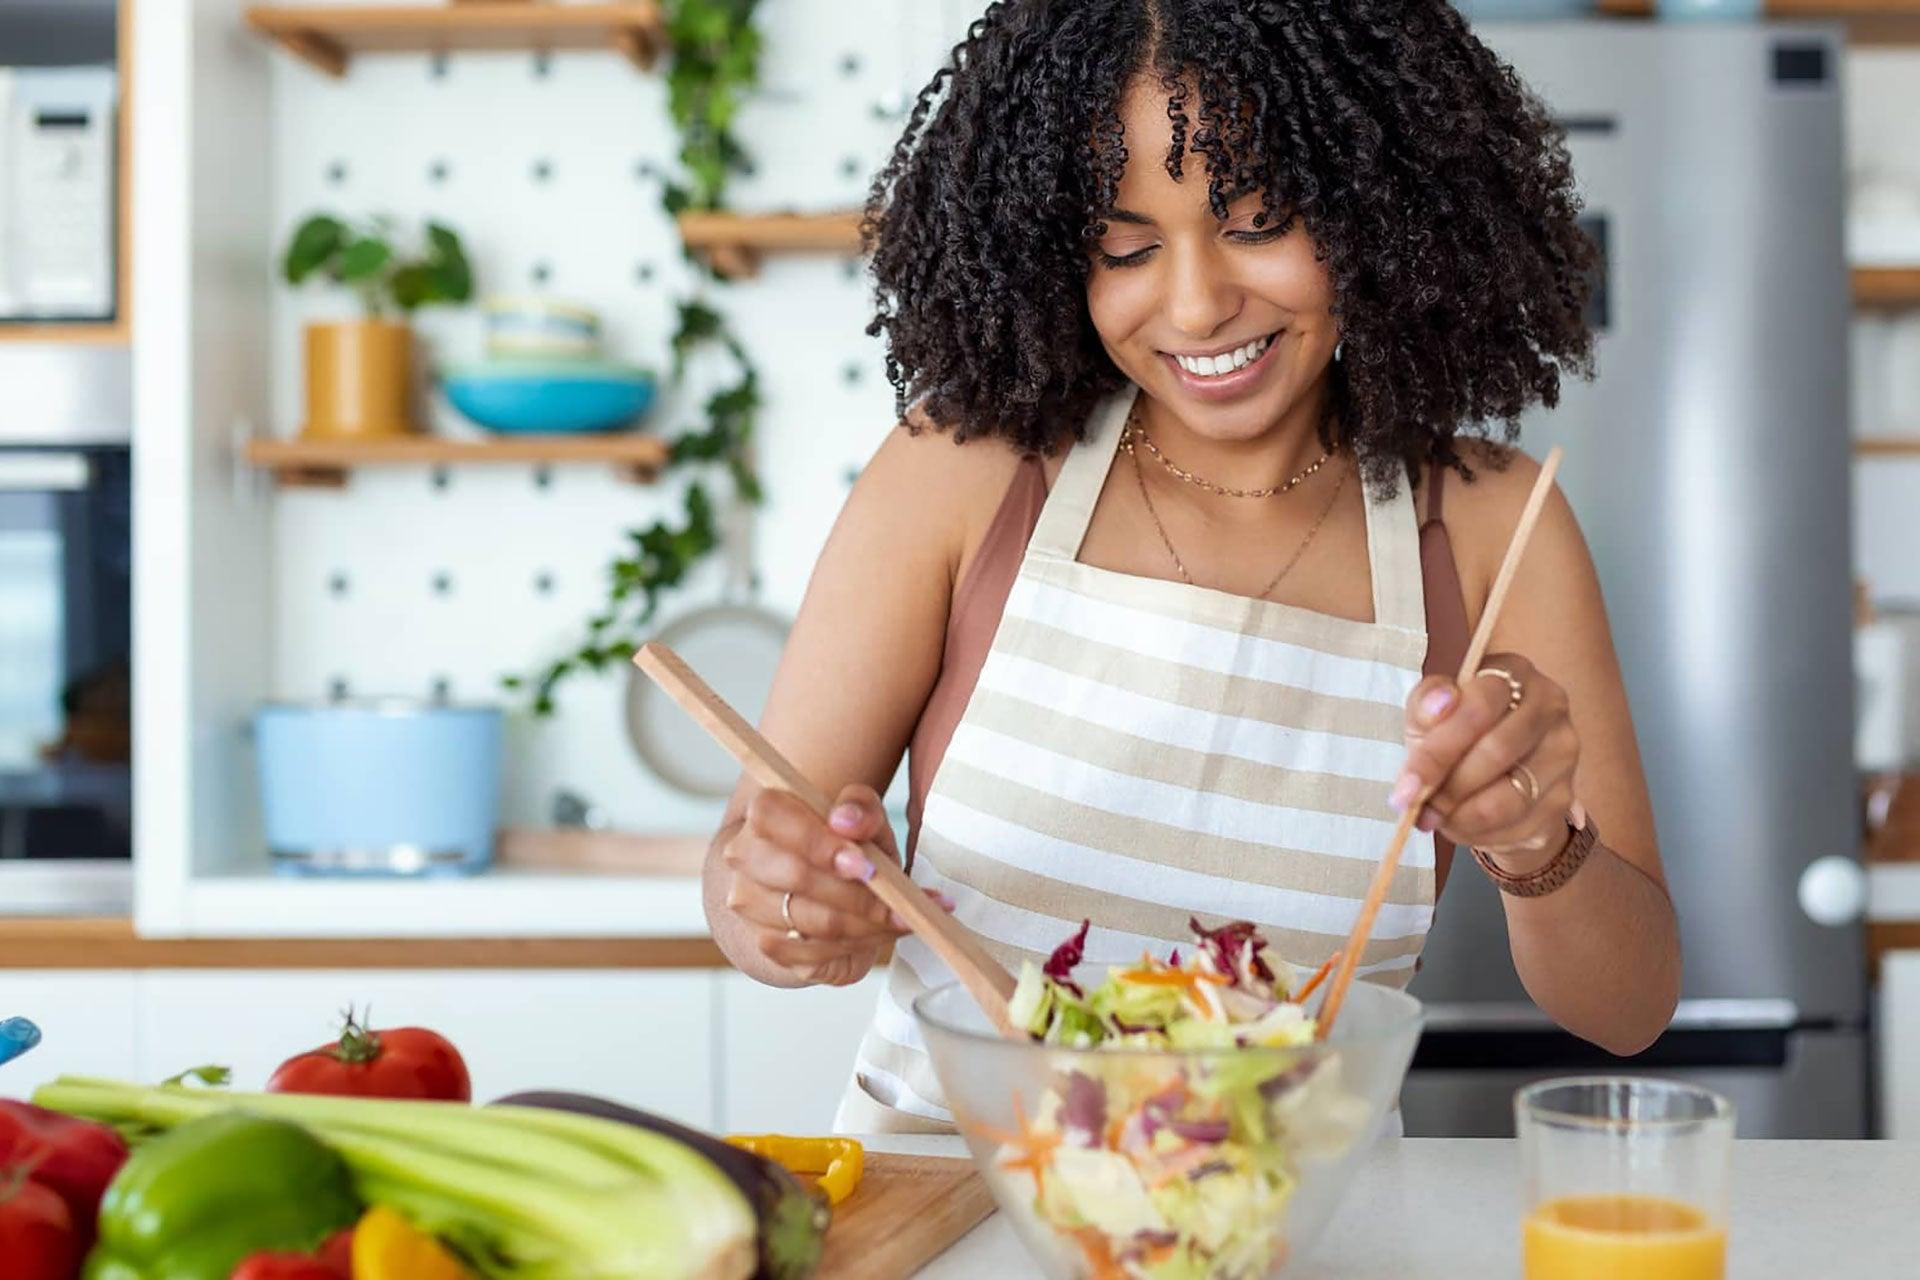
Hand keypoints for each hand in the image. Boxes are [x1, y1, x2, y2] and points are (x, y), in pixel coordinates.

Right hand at [720, 784, 950, 986]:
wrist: (827, 891)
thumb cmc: (847, 847)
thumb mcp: (865, 819)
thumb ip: (862, 808)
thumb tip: (846, 820)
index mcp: (764, 813)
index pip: (771, 816)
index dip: (817, 842)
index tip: (863, 864)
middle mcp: (745, 857)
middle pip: (795, 875)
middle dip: (855, 894)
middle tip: (899, 903)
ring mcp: (749, 904)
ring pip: (809, 921)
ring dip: (864, 924)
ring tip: (901, 918)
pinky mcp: (766, 944)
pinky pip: (813, 953)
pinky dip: (855, 947)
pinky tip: (878, 934)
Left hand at [1394, 653, 1578, 872]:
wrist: (1490, 775)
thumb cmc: (1456, 735)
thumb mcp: (1428, 713)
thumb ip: (1425, 705)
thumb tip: (1440, 704)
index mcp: (1514, 673)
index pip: (1480, 705)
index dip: (1439, 748)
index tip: (1407, 783)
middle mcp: (1550, 707)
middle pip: (1497, 750)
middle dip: (1447, 786)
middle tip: (1415, 806)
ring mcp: (1563, 753)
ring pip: (1510, 797)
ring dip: (1461, 815)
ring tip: (1433, 817)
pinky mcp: (1564, 797)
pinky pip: (1517, 826)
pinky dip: (1478, 833)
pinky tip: (1459, 825)